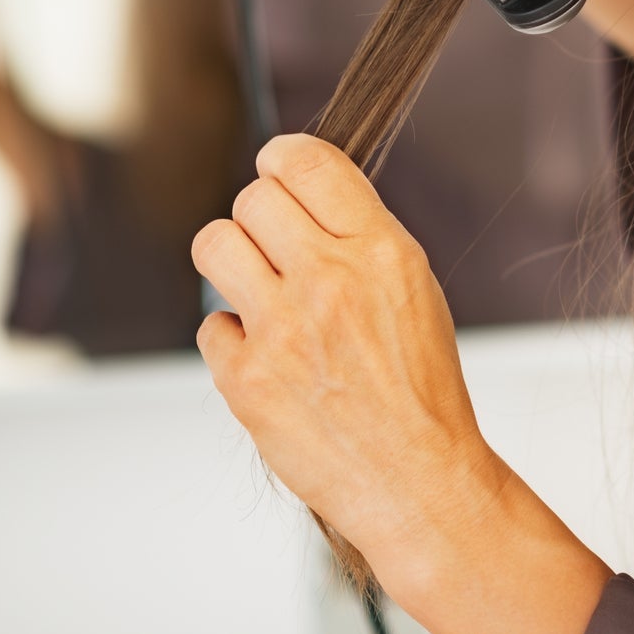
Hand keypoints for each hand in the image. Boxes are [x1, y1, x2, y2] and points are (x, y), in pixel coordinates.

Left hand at [192, 135, 610, 633]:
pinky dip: (234, 338)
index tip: (275, 165)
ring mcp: (282, 330)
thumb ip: (361, 240)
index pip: (309, 163)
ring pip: (214, 243)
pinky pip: (212, 325)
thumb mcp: (414, 291)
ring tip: (256, 287)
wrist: (417, 477)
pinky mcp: (245, 379)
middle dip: (259, 213)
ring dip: (231, 258)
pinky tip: (270, 358)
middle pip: (253, 198)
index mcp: (382, 252)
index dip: (281, 156)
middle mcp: (329, 281)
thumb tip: (304, 198)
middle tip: (273, 241)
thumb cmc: (422, 389)